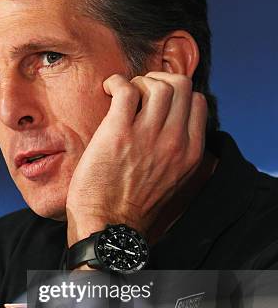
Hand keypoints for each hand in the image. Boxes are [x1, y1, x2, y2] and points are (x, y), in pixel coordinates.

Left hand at [66, 72, 206, 245]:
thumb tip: (173, 126)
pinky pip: (126, 89)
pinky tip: (108, 90)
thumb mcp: (174, 180)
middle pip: (180, 85)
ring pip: (156, 83)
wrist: (110, 227)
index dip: (177, 94)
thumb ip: (179, 153)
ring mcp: (148, 135)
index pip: (198, 102)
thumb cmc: (135, 207)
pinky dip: (116, 82)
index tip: (158, 101)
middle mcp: (175, 141)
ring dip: (138, 81)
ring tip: (123, 94)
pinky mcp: (119, 133)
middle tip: (140, 90)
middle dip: (159, 80)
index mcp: (191, 152)